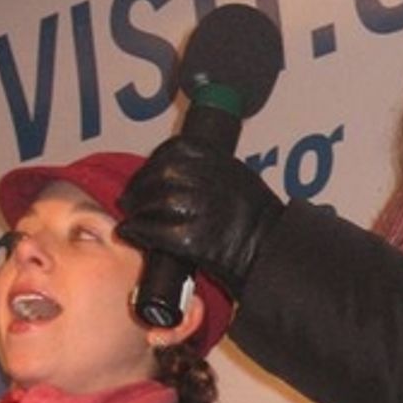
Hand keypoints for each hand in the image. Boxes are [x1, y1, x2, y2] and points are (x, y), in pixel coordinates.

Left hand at [118, 137, 282, 298]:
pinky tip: (134, 232)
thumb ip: (209, 171)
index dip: (153, 161)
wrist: (273, 253)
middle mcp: (214, 182)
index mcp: (224, 163)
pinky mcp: (197, 238)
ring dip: (138, 210)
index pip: (176, 149)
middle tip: (129, 199)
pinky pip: (156, 230)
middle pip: (162, 173)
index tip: (144, 173)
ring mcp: (205, 209)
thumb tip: (169, 174)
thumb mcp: (240, 180)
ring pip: (157, 200)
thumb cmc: (259, 222)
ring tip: (134, 217)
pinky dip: (139, 230)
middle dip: (139, 186)